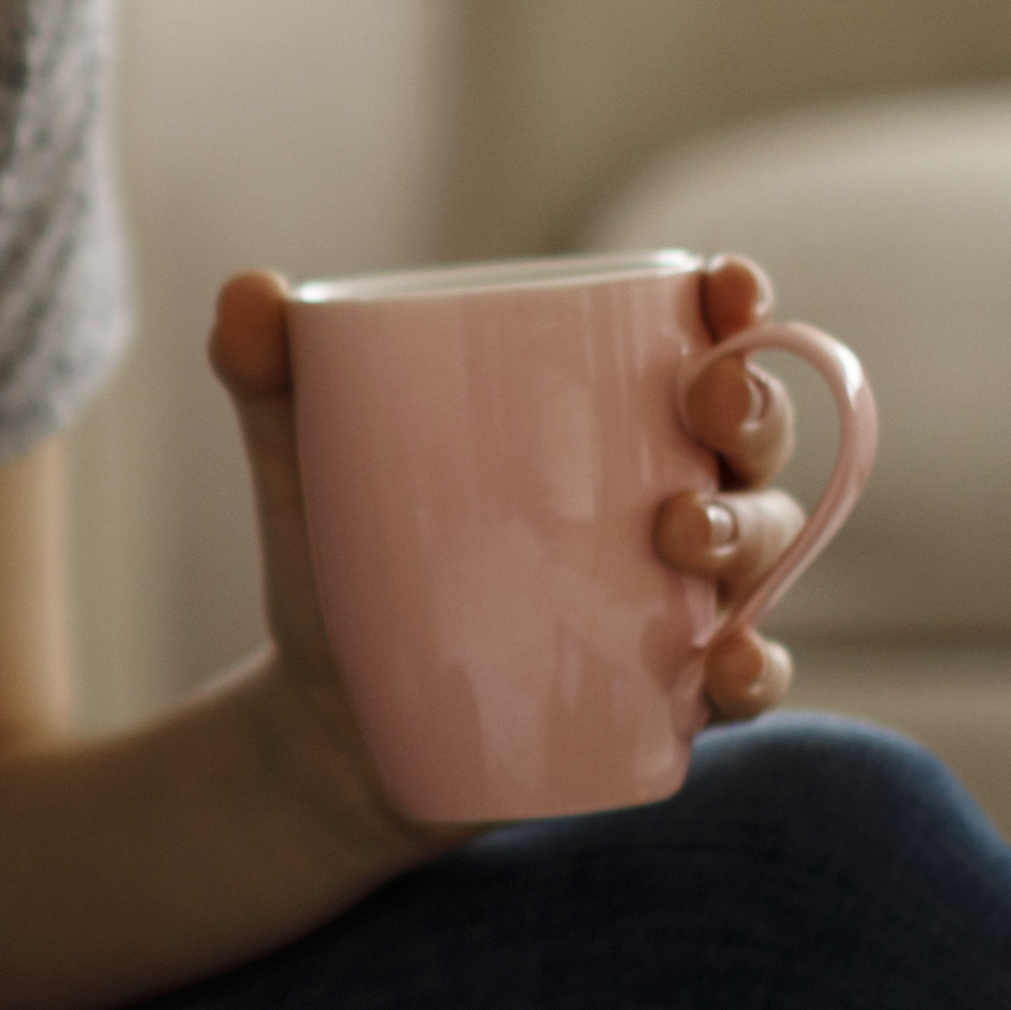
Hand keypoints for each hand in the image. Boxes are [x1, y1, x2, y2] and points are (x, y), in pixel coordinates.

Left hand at [205, 251, 813, 848]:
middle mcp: (670, 494)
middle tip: (704, 409)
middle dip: (753, 409)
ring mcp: (677, 597)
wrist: (328, 724)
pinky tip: (727, 668)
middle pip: (753, 437)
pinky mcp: (665, 691)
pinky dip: (756, 671)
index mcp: (609, 417)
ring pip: (764, 548)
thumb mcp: (307, 472)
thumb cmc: (348, 565)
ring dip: (748, 534)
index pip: (699, 342)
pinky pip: (745, 677)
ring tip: (683, 536)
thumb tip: (246, 291)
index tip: (725, 285)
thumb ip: (274, 381)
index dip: (737, 305)